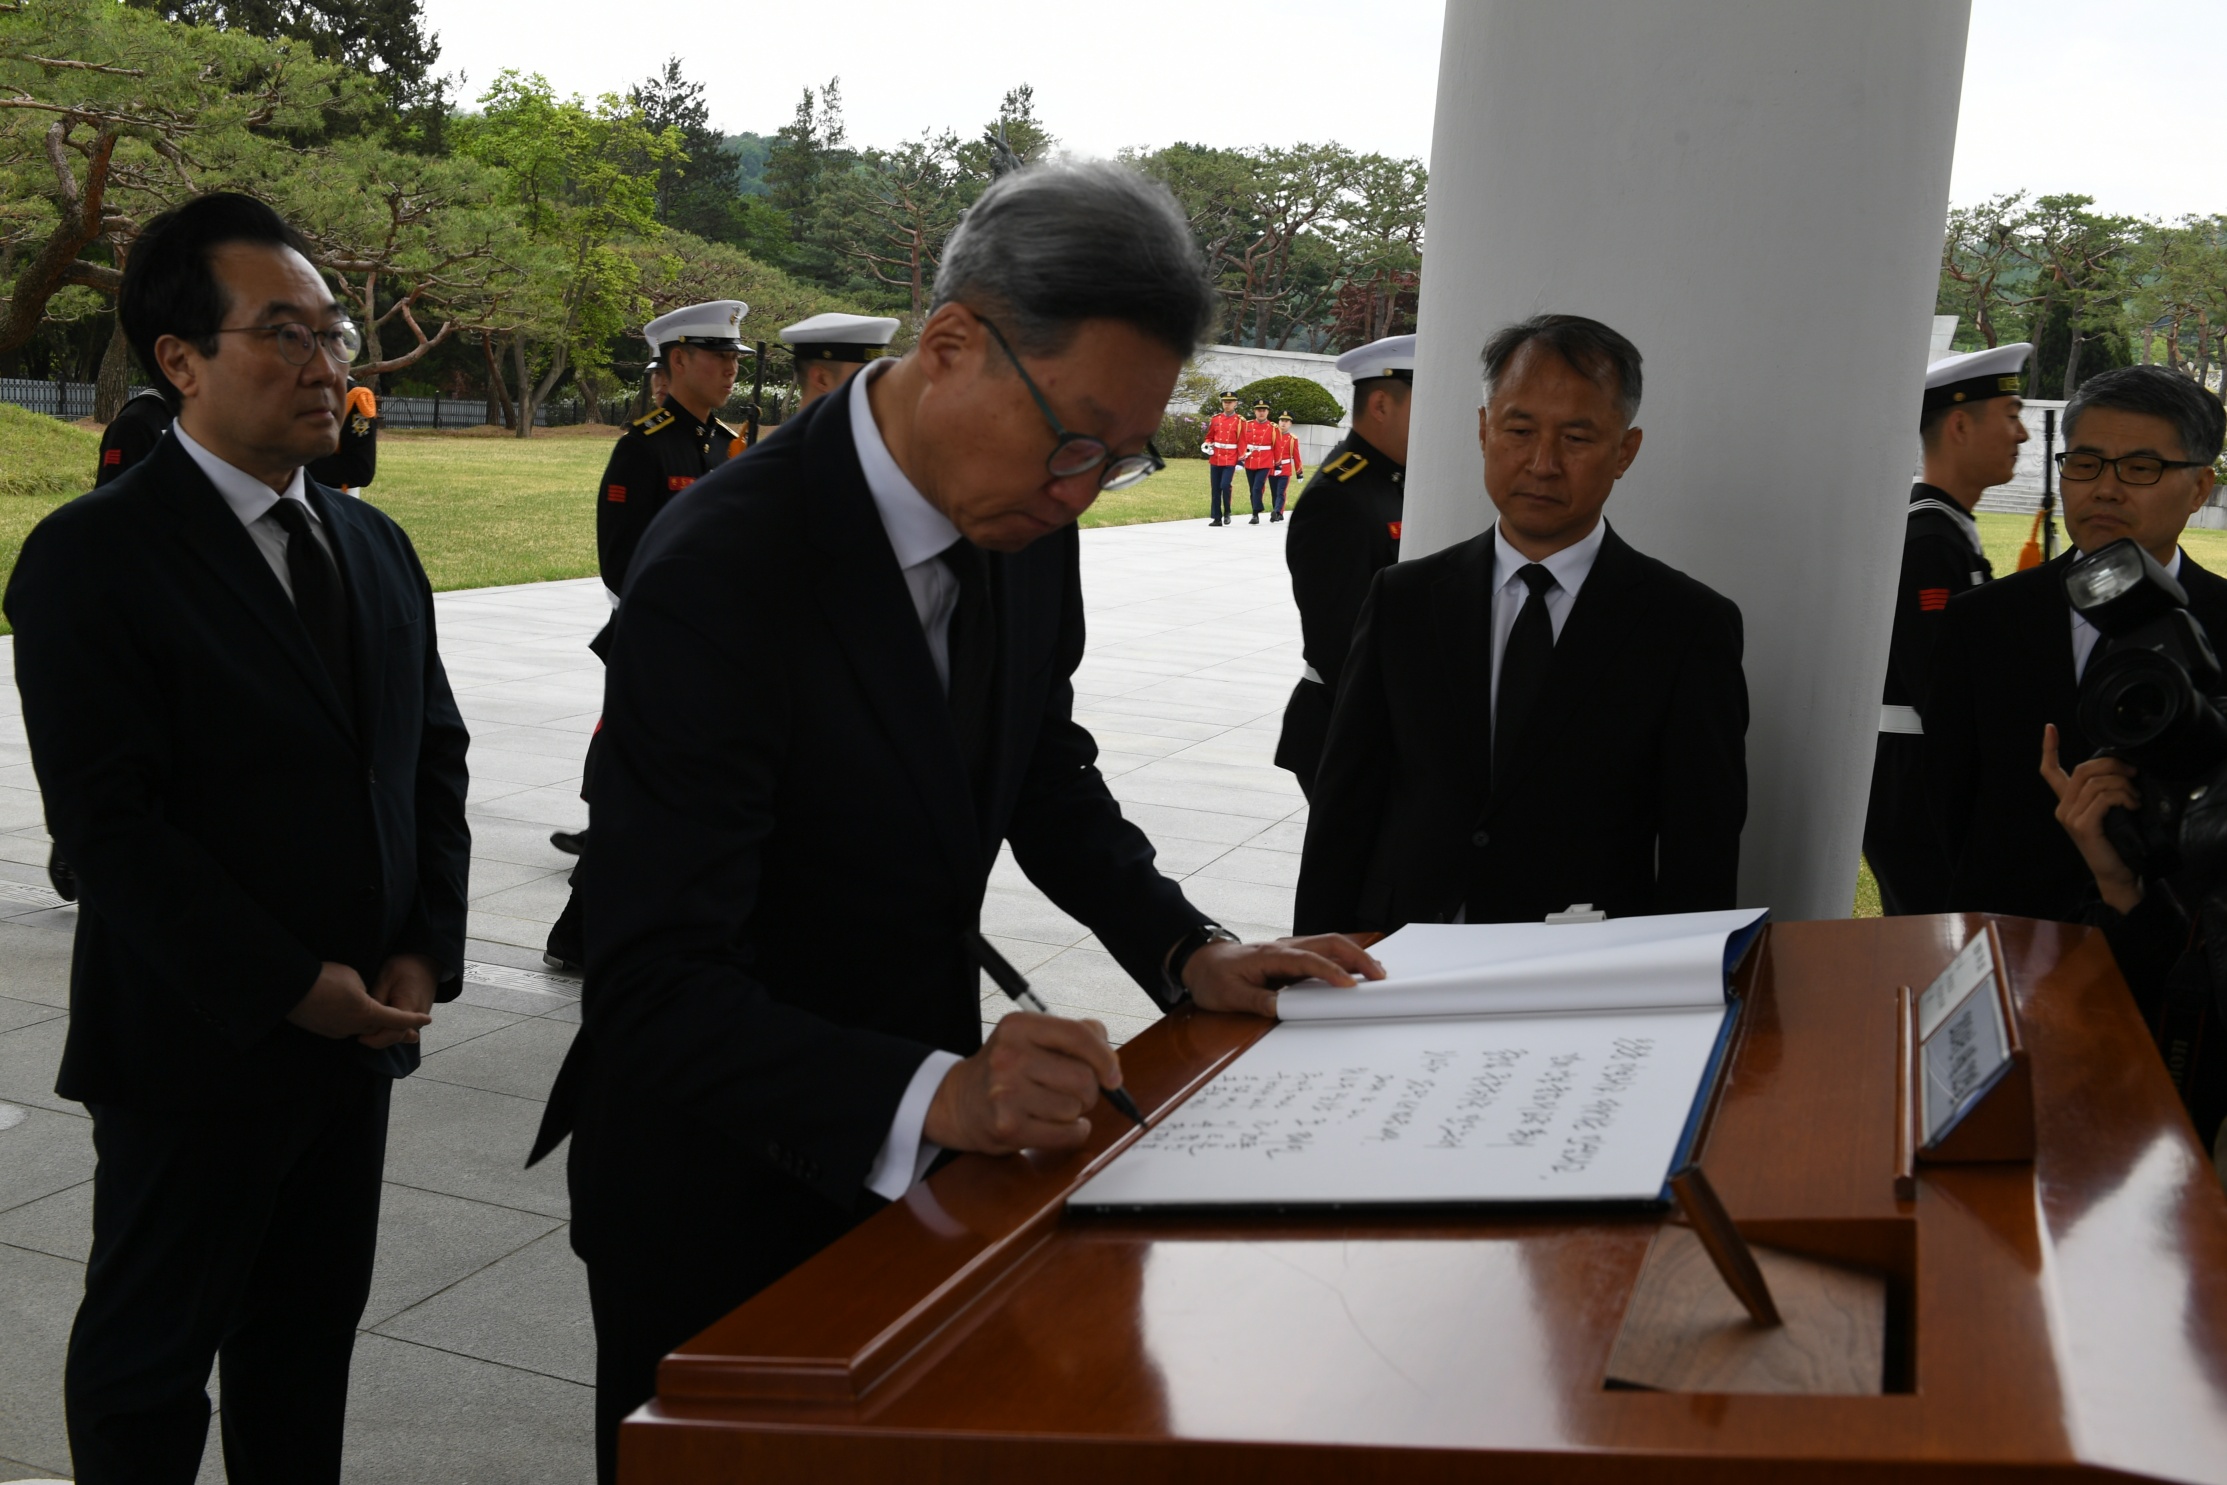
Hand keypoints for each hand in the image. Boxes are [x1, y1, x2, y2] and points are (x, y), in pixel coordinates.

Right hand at [285, 960, 430, 1045]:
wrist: (291, 987)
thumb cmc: (325, 977)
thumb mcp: (354, 977)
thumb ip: (366, 991)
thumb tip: (364, 999)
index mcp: (367, 1012)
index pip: (397, 1019)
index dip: (413, 1019)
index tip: (427, 1020)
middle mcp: (355, 1026)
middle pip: (381, 1029)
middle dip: (394, 1028)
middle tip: (412, 1033)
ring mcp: (338, 1032)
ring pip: (362, 1029)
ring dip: (371, 1023)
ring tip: (374, 1013)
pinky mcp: (325, 1032)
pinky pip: (345, 1028)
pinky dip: (352, 1021)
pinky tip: (346, 1011)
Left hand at [363, 953, 440, 1048]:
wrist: (425, 963)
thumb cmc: (403, 967)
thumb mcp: (385, 978)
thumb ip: (377, 999)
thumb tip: (365, 1017)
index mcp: (408, 1006)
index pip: (393, 1033)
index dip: (375, 1039)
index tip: (359, 1037)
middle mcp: (417, 1017)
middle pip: (396, 1037)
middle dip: (377, 1040)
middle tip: (359, 1035)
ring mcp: (419, 1019)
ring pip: (400, 1036)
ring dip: (384, 1036)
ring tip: (367, 1031)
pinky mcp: (417, 1019)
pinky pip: (404, 1030)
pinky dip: (391, 1031)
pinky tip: (378, 1028)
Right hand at [923, 1011, 1120, 1154]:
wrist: (959, 1103)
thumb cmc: (1007, 1069)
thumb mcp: (1031, 1038)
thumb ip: (1074, 1035)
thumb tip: (1110, 1061)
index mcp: (1018, 1027)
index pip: (1078, 1035)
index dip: (1105, 1058)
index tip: (1113, 1076)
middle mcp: (1009, 1056)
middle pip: (1083, 1077)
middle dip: (1088, 1090)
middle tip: (1072, 1092)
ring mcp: (1006, 1093)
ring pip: (1075, 1108)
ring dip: (1074, 1112)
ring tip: (1051, 1107)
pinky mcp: (1008, 1126)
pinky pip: (1066, 1134)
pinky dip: (1073, 1132)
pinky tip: (1057, 1126)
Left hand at [1181, 934, 1386, 1017]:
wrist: (1200, 961)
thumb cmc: (1213, 978)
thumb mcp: (1229, 995)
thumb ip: (1257, 1000)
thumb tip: (1282, 1008)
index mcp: (1271, 955)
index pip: (1309, 961)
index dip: (1331, 973)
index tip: (1351, 987)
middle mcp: (1284, 947)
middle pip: (1329, 943)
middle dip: (1357, 957)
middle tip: (1380, 977)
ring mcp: (1289, 949)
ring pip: (1329, 944)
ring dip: (1354, 956)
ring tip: (1377, 973)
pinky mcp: (1291, 956)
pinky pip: (1322, 952)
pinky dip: (1343, 958)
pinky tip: (1355, 971)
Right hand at [2040, 722, 2143, 912]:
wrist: (2117, 874)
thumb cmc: (2117, 843)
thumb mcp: (2108, 812)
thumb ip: (2105, 792)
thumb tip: (2124, 767)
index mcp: (2067, 802)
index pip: (2050, 772)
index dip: (2049, 748)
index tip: (2050, 728)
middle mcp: (2063, 808)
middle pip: (2084, 769)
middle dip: (2113, 765)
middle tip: (2133, 773)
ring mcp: (2070, 817)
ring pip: (2097, 782)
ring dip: (2124, 785)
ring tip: (2135, 798)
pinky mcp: (2082, 825)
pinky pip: (2103, 797)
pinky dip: (2122, 797)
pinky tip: (2131, 805)